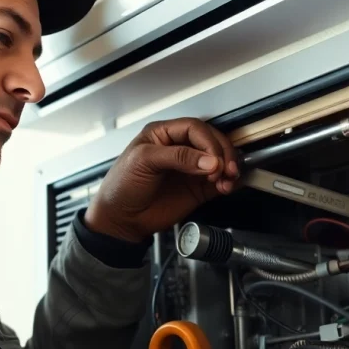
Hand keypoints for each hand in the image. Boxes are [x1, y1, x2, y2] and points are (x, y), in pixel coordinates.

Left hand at [84, 118, 239, 242]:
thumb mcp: (144, 162)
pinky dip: (228, 183)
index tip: (213, 159)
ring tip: (226, 180)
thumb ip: (177, 157)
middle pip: (211, 141)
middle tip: (224, 169)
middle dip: (222, 154)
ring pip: (219, 160)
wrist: (121, 219)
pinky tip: (225, 187)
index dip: (208, 141)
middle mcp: (180, 147)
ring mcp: (190, 168)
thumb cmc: (122, 186)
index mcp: (163, 134)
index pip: (194, 128)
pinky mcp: (197, 188)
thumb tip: (209, 160)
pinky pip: (220, 180)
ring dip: (228, 168)